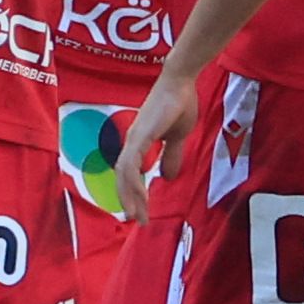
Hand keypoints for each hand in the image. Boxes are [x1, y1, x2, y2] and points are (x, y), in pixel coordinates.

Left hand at [114, 72, 201, 223]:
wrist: (181, 82)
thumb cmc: (179, 104)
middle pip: (123, 178)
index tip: (141, 212)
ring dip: (129, 196)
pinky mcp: (140, 134)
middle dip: (129, 201)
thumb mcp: (177, 137)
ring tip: (137, 215)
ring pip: (123, 174)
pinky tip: (139, 195)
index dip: (133, 193)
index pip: (130, 174)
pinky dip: (132, 181)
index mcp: (139, 143)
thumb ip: (171, 155)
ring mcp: (134, 137)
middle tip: (139, 221)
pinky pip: (131, 162)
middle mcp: (131, 142)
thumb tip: (167, 176)